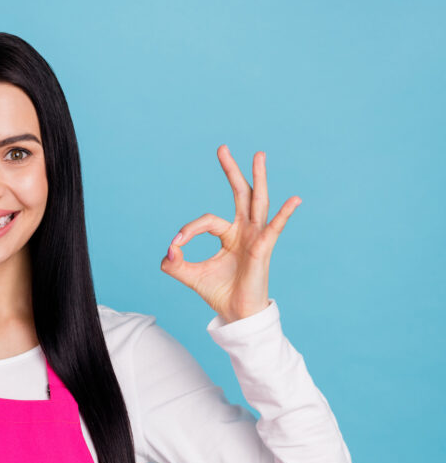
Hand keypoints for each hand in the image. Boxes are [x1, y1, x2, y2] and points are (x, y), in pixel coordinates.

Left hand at [160, 144, 301, 323]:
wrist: (236, 314)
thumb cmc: (219, 292)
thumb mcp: (189, 276)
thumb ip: (174, 263)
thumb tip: (168, 250)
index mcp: (228, 234)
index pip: (206, 221)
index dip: (188, 231)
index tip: (175, 246)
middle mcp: (244, 231)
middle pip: (240, 194)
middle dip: (231, 171)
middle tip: (221, 148)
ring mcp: (256, 237)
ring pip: (258, 202)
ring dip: (258, 178)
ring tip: (258, 155)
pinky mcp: (264, 249)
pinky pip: (275, 228)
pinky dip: (285, 214)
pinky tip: (294, 200)